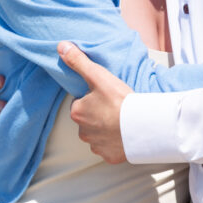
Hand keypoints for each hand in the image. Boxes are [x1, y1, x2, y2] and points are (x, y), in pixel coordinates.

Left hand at [60, 42, 131, 163]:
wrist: (142, 126)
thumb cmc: (120, 100)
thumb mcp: (98, 76)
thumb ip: (79, 62)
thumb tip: (61, 46)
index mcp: (77, 113)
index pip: (81, 103)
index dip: (94, 97)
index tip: (107, 95)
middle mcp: (83, 132)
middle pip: (89, 119)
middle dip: (99, 114)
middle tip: (115, 106)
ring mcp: (96, 146)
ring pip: (98, 134)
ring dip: (107, 128)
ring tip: (122, 119)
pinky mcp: (110, 157)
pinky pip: (110, 148)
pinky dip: (116, 142)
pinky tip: (125, 133)